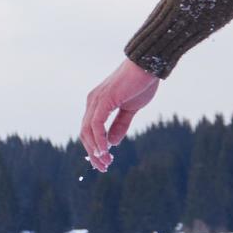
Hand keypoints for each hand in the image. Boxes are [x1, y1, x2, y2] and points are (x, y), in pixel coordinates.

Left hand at [79, 57, 159, 171]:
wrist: (148, 65)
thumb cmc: (140, 84)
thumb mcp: (130, 109)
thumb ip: (120, 124)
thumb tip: (112, 143)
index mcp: (97, 104)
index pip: (89, 130)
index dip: (95, 147)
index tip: (104, 162)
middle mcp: (92, 102)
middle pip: (85, 133)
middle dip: (93, 153)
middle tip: (103, 167)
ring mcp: (96, 100)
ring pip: (88, 130)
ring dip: (95, 149)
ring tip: (105, 162)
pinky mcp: (103, 100)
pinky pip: (96, 124)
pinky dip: (98, 139)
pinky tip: (104, 150)